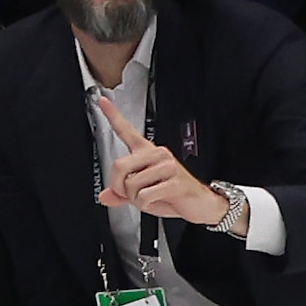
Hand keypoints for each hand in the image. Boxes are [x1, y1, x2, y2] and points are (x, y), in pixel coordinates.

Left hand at [89, 92, 230, 229]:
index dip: (113, 115)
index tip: (103, 100)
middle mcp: (157, 155)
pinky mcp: (175, 181)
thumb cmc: (174, 195)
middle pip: (119, 166)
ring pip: (131, 184)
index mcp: (148, 153)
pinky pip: (144, 196)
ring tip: (152, 197)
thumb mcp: (143, 194)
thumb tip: (105, 196)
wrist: (202, 204)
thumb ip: (122, 194)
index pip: (127, 131)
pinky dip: (145, 205)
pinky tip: (158, 201)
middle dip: (119, 187)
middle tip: (131, 195)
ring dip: (135, 199)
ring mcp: (167, 166)